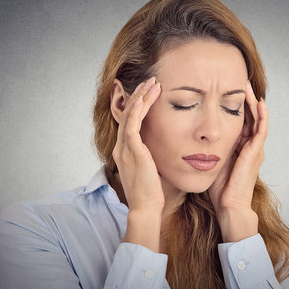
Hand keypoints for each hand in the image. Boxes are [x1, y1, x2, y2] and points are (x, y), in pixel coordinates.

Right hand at [112, 76, 163, 250]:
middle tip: (152, 80)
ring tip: (153, 83)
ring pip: (130, 114)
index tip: (151, 92)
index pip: (130, 120)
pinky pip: (133, 124)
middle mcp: (121, 147)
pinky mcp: (132, 150)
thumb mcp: (151, 169)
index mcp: (125, 151)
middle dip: (140, 95)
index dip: (139, 104)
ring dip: (141, 96)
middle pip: (128, 113)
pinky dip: (139, 109)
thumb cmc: (152, 192)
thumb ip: (153, 156)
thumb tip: (167, 147)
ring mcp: (125, 148)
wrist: (146, 207)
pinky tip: (146, 97)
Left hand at [208, 80, 268, 241]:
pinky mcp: (256, 152)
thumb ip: (206, 147)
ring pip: (258, 118)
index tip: (225, 90)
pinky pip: (262, 129)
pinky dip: (261, 115)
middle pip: (249, 115)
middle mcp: (250, 145)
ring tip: (247, 85)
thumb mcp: (212, 160)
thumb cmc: (219, 188)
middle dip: (245, 99)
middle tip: (239, 81)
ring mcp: (255, 148)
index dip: (234, 105)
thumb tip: (190, 135)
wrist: (229, 205)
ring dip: (253, 102)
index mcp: (239, 147)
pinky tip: (258, 102)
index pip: (239, 120)